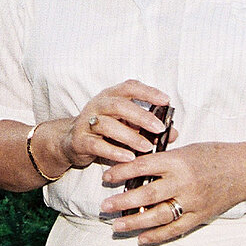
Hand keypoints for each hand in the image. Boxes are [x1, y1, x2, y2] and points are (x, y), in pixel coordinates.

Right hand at [49, 80, 172, 171]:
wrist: (72, 141)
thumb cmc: (105, 131)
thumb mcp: (127, 125)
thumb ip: (149, 128)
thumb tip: (173, 133)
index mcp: (110, 96)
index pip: (129, 87)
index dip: (148, 92)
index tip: (166, 100)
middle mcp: (98, 105)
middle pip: (119, 105)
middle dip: (141, 116)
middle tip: (160, 128)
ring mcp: (86, 122)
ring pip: (108, 125)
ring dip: (130, 136)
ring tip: (147, 147)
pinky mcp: (80, 140)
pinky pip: (97, 145)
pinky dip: (114, 151)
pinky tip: (129, 158)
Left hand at [98, 140, 245, 245]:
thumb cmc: (215, 154)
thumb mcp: (187, 149)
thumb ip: (163, 160)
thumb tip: (135, 167)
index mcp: (178, 161)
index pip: (142, 167)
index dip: (121, 172)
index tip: (106, 177)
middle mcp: (184, 182)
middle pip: (146, 194)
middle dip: (122, 202)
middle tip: (104, 206)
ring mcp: (192, 202)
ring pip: (158, 216)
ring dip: (135, 222)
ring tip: (117, 225)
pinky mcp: (200, 216)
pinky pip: (175, 229)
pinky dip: (157, 236)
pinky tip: (141, 238)